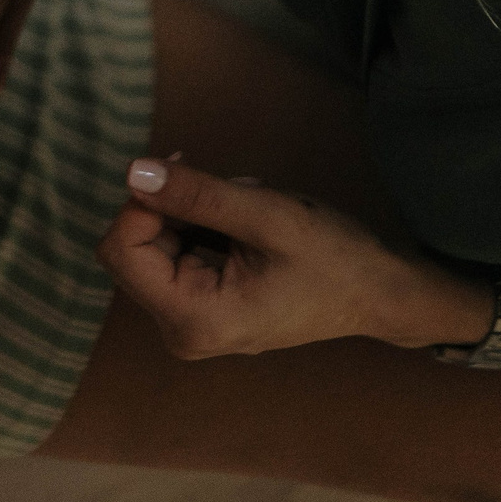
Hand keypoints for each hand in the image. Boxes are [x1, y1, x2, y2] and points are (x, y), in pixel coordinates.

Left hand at [97, 157, 491, 358]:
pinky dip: (202, 226)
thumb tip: (133, 172)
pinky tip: (244, 225)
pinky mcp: (201, 308)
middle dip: (172, 206)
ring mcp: (190, 323)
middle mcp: (182, 331)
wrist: (379, 294)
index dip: (143, 202)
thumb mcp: (267, 215)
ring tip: (247, 212)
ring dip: (192, 213)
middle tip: (226, 187)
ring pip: (155, 245)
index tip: (184, 170)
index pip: (121, 249)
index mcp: (193, 320)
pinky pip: (176, 253)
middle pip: (133, 248)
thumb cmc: (334, 260)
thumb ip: (196, 195)